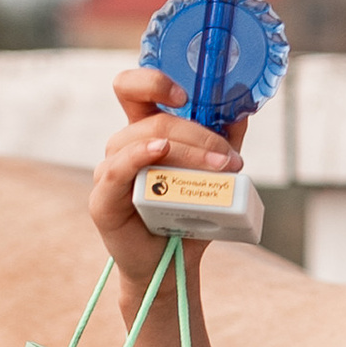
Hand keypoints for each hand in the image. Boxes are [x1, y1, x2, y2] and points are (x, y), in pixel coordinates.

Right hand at [87, 66, 244, 309]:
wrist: (171, 266)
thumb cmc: (188, 218)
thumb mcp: (212, 175)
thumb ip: (222, 141)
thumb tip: (242, 111)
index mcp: (144, 133)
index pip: (134, 89)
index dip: (154, 81)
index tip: (185, 95)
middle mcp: (123, 147)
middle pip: (153, 119)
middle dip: (199, 134)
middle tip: (230, 158)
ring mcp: (110, 171)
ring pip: (145, 141)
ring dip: (189, 151)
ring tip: (222, 170)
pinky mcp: (103, 200)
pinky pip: (118, 169)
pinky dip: (139, 155)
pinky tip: (159, 152)